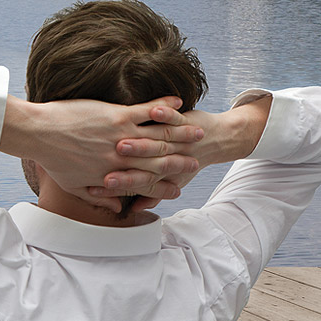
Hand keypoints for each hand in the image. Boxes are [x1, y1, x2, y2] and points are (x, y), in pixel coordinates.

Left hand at [0, 96, 204, 211]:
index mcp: (113, 175)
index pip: (146, 184)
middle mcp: (122, 158)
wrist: (38, 133)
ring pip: (159, 135)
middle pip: (160, 160)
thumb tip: (115, 208)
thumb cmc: (52, 158)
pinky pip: (147, 110)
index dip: (164, 187)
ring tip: (197, 130)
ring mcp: (122, 135)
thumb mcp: (73, 186)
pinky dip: (164, 107)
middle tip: (199, 160)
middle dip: (181, 161)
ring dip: (181, 133)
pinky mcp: (117, 115)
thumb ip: (98, 197)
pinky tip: (178, 102)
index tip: (179, 189)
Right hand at [91, 98, 271, 211]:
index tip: (100, 189)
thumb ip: (150, 194)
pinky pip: (173, 117)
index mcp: (158, 173)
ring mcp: (176, 138)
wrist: (220, 139)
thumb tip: (132, 209)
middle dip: (124, 170)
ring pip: (155, 141)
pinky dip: (164, 113)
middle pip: (141, 166)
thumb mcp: (171, 181)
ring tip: (123, 142)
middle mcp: (165, 158)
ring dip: (141, 144)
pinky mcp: (183, 120)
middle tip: (107, 173)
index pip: (134, 183)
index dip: (117, 186)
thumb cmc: (187, 160)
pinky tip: (156, 111)